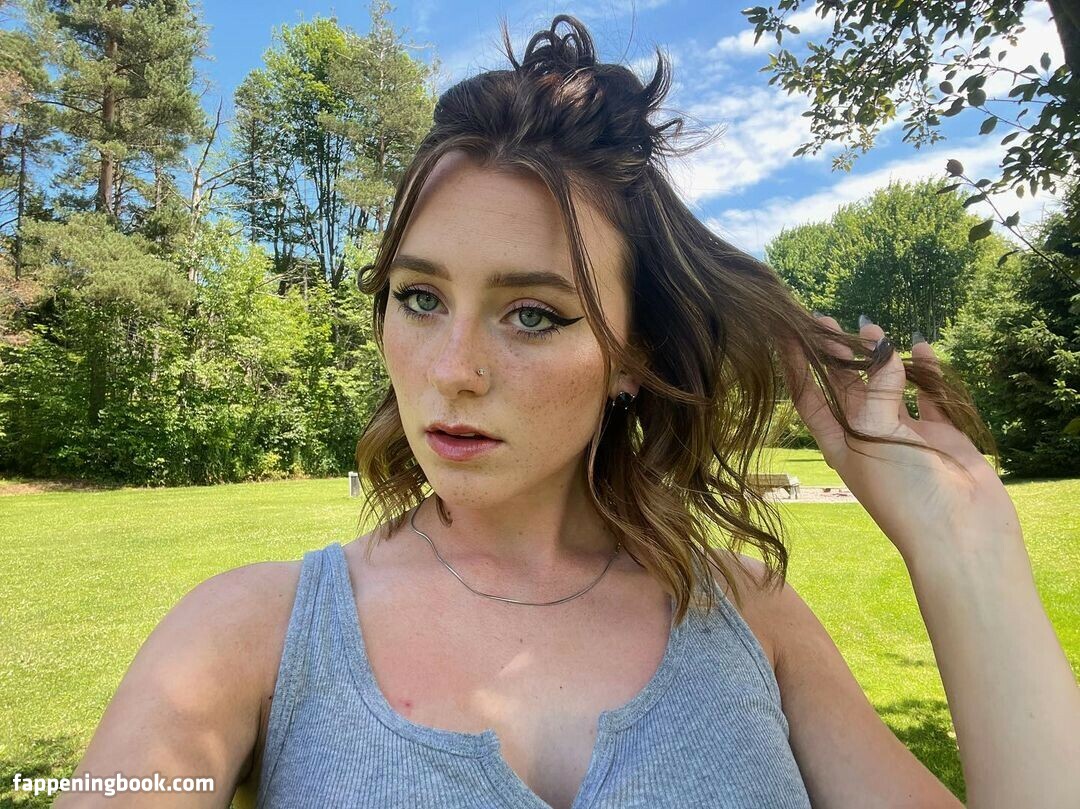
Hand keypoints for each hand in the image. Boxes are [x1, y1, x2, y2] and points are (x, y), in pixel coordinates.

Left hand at [779, 314, 1022, 564]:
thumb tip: (882, 348)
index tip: (784, 336)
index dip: (796, 368)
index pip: (810, 398)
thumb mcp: (874, 436)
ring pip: (888, 386)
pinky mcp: (942, 434)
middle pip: (846, 388)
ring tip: (872, 329)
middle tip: (825, 320)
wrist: (962, 535)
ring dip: (880, 359)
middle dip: (835, 355)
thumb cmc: (905, 493)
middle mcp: (869, 437)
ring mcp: (906, 435)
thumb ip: (874, 389)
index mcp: (840, 444)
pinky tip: (919, 347)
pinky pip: (930, 394)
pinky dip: (926, 371)